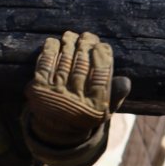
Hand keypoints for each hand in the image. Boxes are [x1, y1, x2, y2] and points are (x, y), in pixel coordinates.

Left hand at [26, 31, 121, 147]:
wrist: (56, 130)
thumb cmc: (85, 113)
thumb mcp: (105, 110)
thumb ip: (115, 95)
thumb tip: (125, 80)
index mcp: (94, 108)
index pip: (101, 77)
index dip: (102, 58)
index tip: (102, 45)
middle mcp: (74, 102)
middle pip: (82, 66)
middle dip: (86, 46)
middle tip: (88, 36)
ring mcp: (55, 94)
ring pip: (64, 61)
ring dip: (68, 44)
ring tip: (72, 35)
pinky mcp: (39, 88)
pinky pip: (45, 64)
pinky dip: (50, 50)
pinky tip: (54, 41)